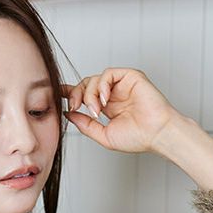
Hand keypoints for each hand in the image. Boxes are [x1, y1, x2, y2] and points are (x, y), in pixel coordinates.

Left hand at [62, 68, 182, 153]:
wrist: (157, 135)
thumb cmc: (137, 138)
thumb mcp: (103, 135)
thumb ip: (85, 125)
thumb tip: (67, 114)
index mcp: (106, 107)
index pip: (84, 95)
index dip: (69, 92)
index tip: (56, 94)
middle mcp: (112, 94)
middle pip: (85, 84)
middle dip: (76, 95)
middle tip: (75, 107)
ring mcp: (121, 85)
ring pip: (94, 79)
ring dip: (90, 94)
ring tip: (96, 110)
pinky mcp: (130, 76)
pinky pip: (109, 73)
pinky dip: (102, 85)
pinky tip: (104, 100)